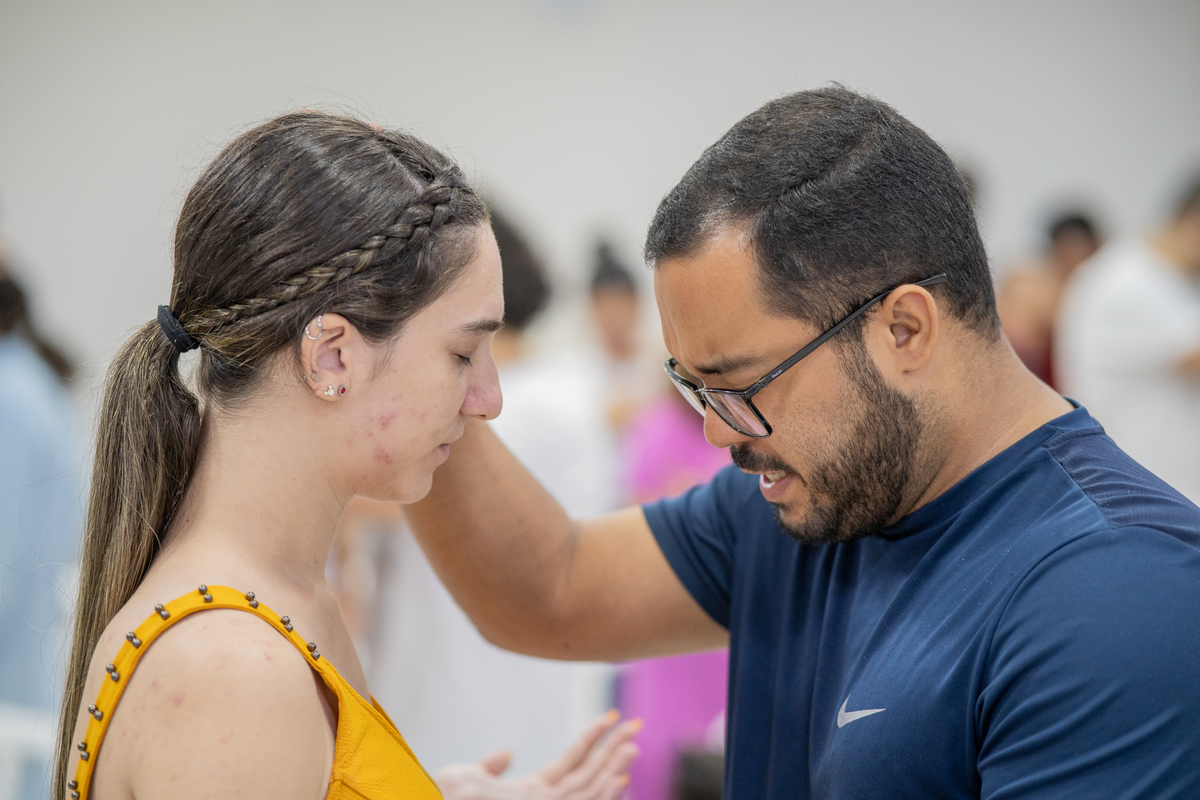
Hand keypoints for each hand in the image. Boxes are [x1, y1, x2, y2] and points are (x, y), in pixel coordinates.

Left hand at [434, 712, 639, 799]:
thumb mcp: (467, 777)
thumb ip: (490, 766)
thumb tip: (507, 752)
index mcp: (530, 794)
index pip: (571, 763)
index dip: (592, 740)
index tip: (611, 717)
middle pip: (589, 775)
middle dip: (613, 751)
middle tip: (637, 725)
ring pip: (590, 792)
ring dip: (614, 769)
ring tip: (632, 745)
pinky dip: (604, 796)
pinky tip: (620, 779)